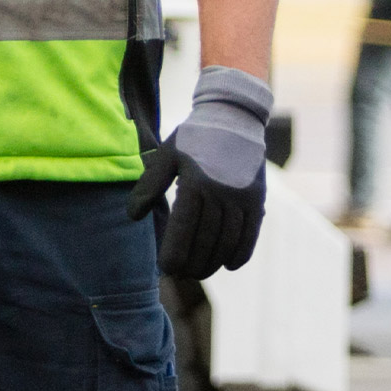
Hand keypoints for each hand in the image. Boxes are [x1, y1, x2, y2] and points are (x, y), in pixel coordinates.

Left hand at [130, 66, 272, 276]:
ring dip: (213, 263)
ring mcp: (241, 198)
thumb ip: (148, 186)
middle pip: (205, 242)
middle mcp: (219, 194)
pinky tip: (228, 265)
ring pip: (227, 243)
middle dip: (192, 264)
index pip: (183, 230)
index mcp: (194, 184)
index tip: (166, 268)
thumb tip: (134, 217)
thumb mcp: (166, 155)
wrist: (234, 117)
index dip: (175, 255)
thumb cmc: (193, 138)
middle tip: (181, 274)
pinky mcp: (256, 200)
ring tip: (200, 272)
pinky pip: (250, 235)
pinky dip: (240, 254)